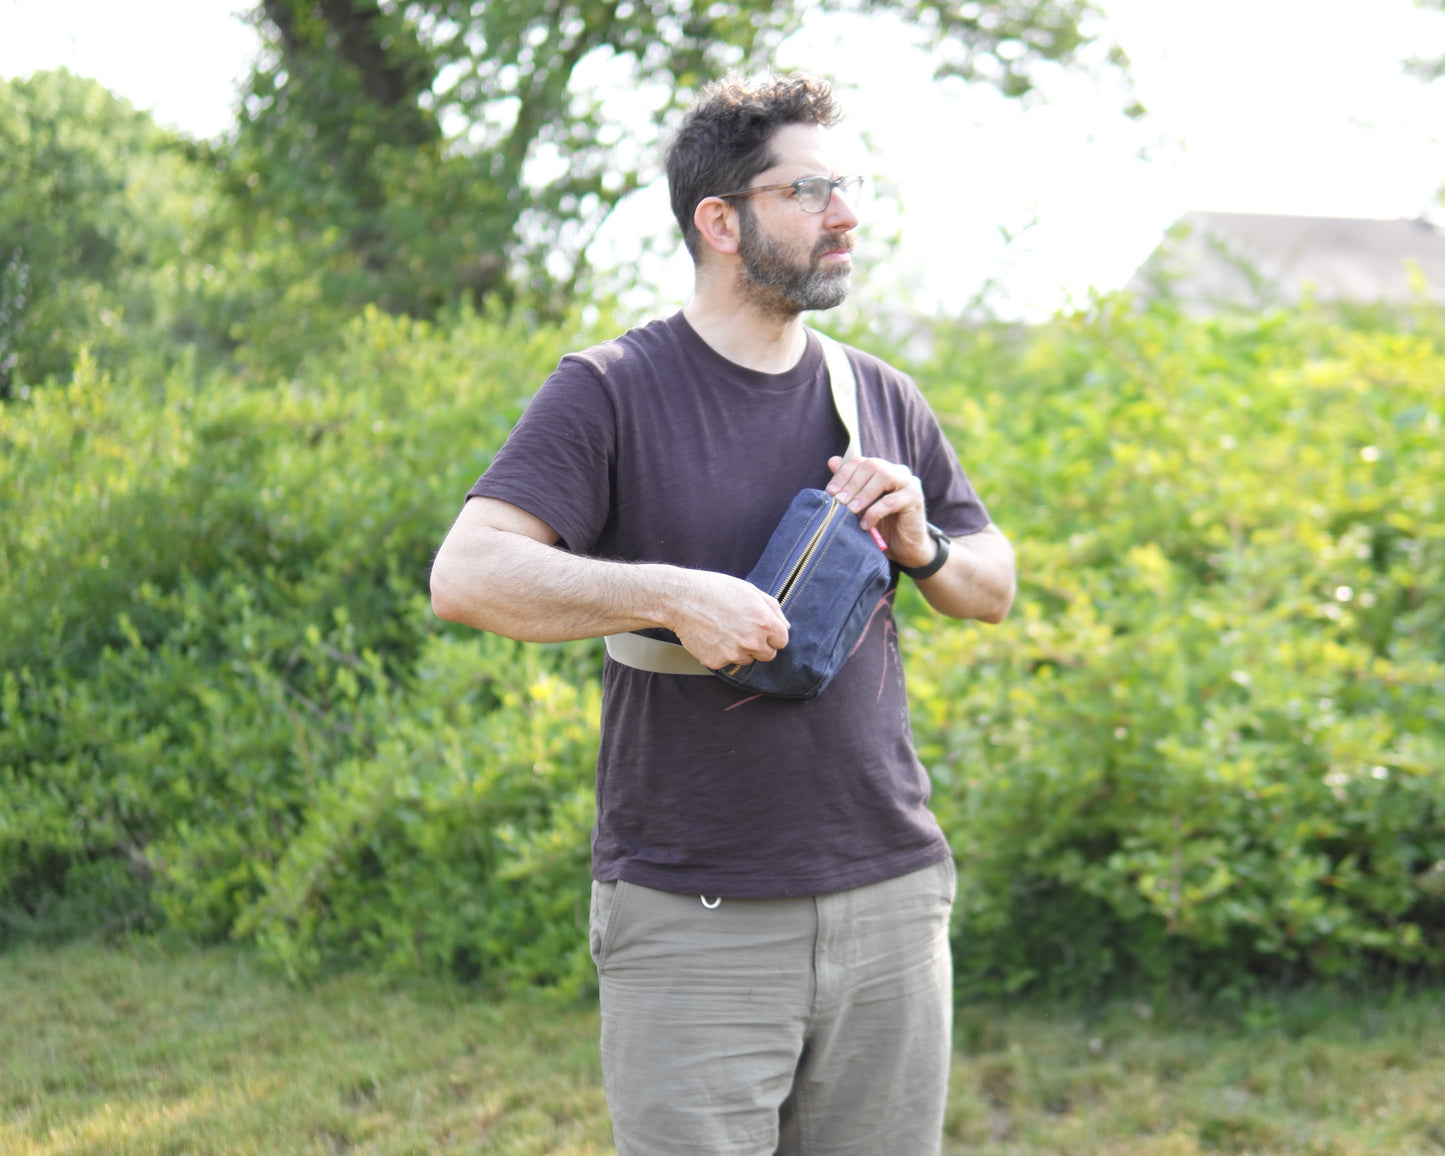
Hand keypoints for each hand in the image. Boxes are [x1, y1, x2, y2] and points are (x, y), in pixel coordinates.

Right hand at [667, 570, 790, 668]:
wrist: (681, 599)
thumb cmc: (715, 590)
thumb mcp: (749, 591)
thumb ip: (772, 609)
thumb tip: (785, 625)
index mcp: (765, 622)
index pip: (782, 641)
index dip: (773, 635)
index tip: (763, 630)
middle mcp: (752, 641)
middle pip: (767, 655)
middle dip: (760, 645)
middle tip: (743, 630)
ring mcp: (734, 653)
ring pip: (747, 659)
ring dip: (741, 649)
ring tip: (724, 630)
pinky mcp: (717, 661)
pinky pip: (726, 662)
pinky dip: (721, 652)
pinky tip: (712, 636)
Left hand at [825, 455, 934, 570]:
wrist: (903, 549)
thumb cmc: (880, 525)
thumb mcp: (860, 505)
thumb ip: (849, 485)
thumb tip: (832, 461)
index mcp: (883, 469)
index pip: (860, 461)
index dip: (843, 474)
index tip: (830, 491)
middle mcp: (898, 471)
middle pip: (872, 465)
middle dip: (852, 484)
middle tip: (839, 502)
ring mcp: (909, 482)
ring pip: (884, 477)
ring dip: (863, 494)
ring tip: (851, 511)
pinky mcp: (916, 498)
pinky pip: (892, 501)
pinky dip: (875, 512)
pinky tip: (865, 524)